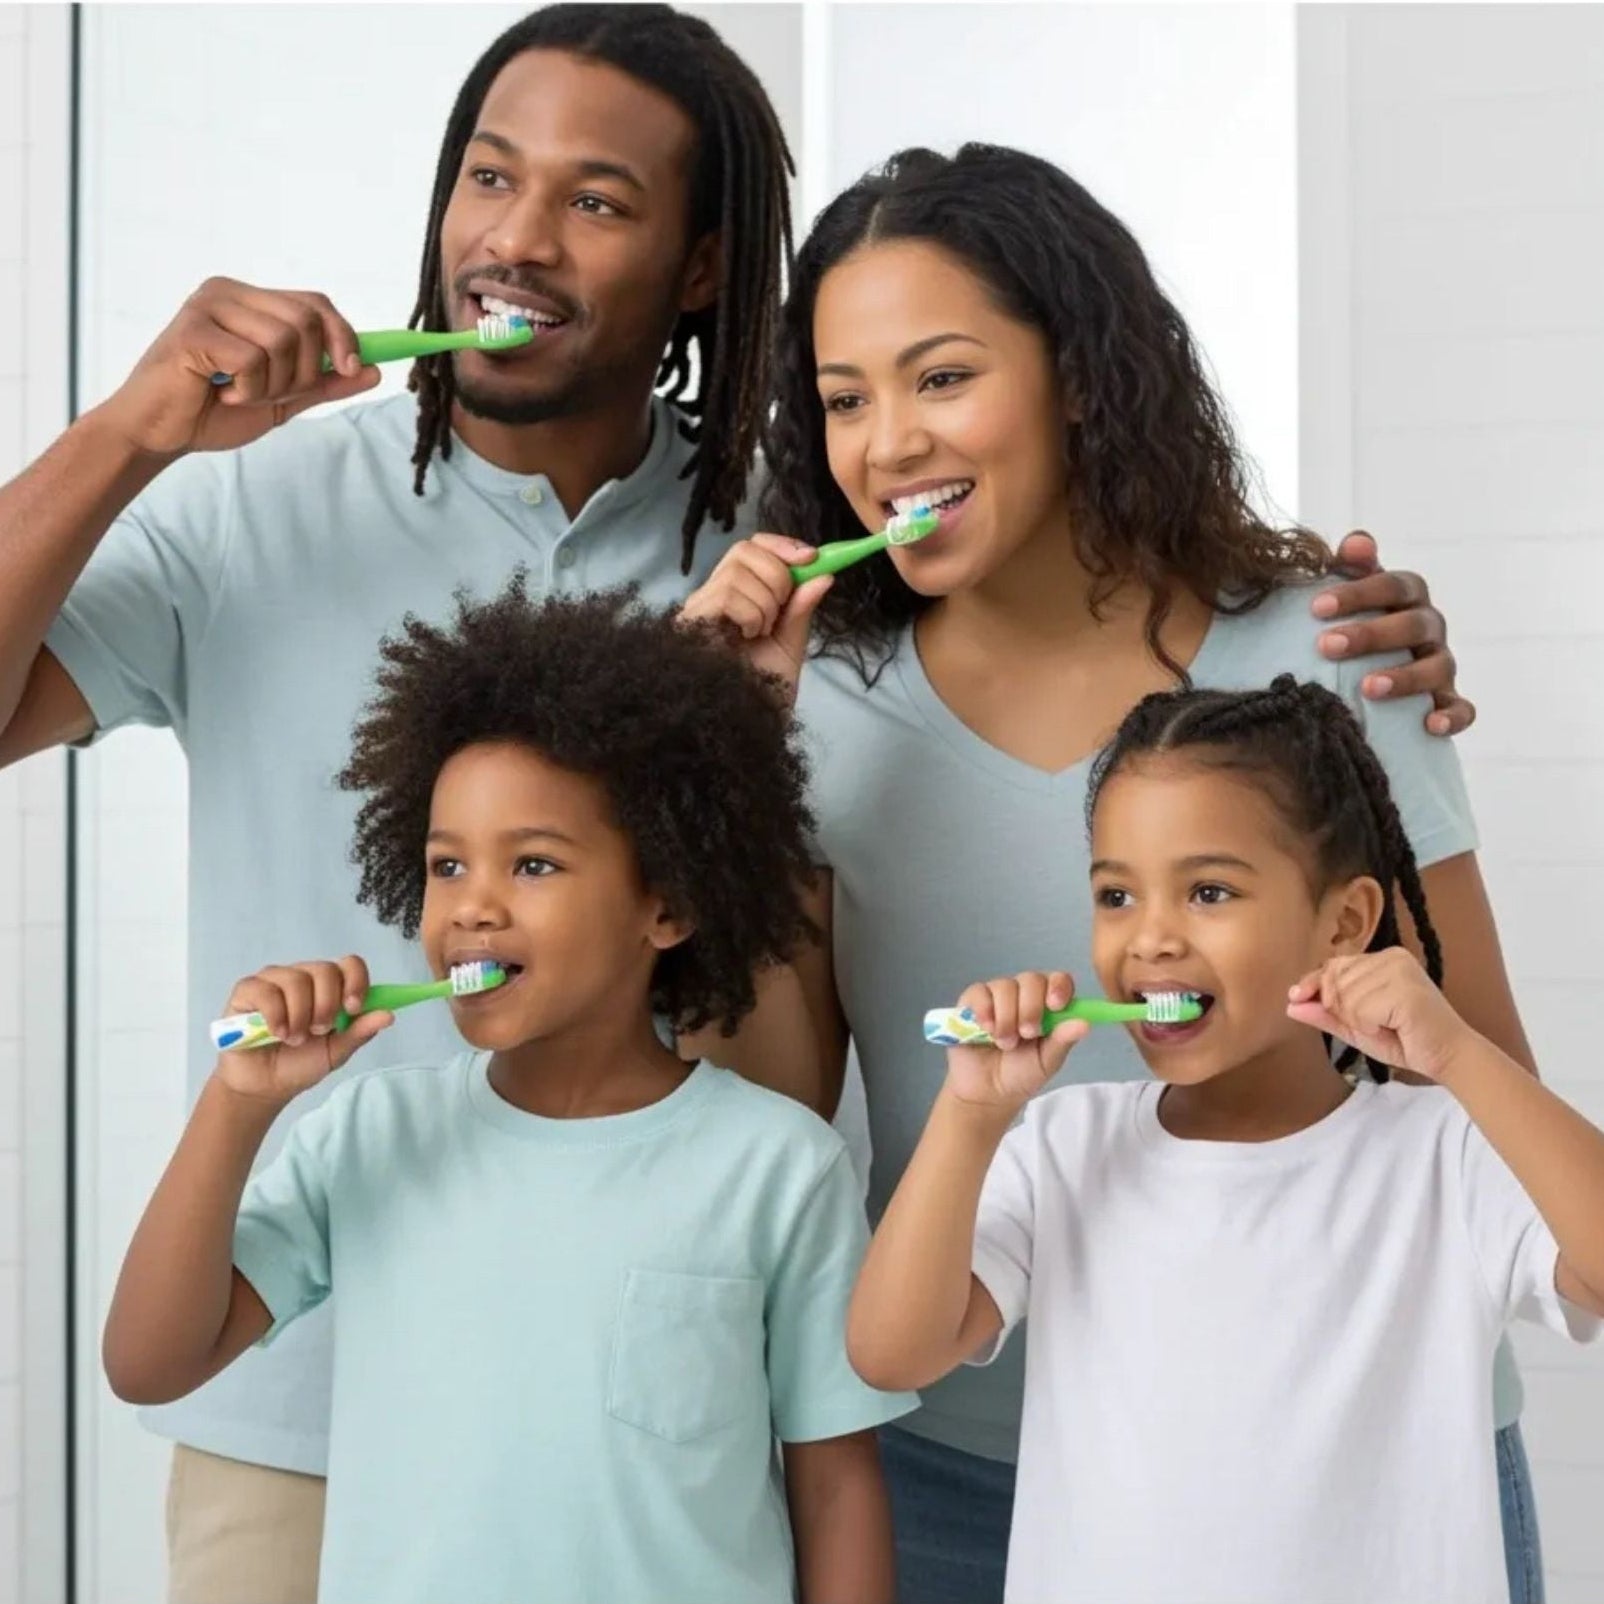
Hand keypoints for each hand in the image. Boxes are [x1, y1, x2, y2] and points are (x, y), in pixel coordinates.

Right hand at [96, 278, 380, 457]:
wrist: (159, 434)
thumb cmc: (212, 412)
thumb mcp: (282, 399)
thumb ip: (325, 383)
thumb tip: (375, 370)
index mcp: (250, 301)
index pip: (316, 303)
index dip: (344, 335)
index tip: (353, 368)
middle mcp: (228, 292)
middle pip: (307, 321)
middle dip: (304, 372)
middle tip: (268, 394)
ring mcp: (208, 306)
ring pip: (284, 341)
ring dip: (273, 385)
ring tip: (239, 394)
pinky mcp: (192, 329)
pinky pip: (253, 360)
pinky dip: (247, 390)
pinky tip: (219, 393)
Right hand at [213, 956, 389, 1107]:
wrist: (264, 1086)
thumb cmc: (300, 1063)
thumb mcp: (336, 1051)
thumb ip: (360, 1032)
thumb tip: (389, 1015)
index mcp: (330, 987)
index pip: (350, 964)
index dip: (356, 982)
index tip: (352, 1009)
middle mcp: (303, 977)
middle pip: (325, 970)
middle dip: (326, 1005)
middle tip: (318, 1031)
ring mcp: (274, 980)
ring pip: (296, 980)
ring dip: (300, 1015)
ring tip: (295, 1039)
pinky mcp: (247, 991)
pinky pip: (265, 990)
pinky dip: (275, 1015)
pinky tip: (277, 1034)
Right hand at [679, 533, 832, 702]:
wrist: (749, 726)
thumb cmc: (765, 690)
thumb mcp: (790, 643)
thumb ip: (802, 609)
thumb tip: (824, 574)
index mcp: (736, 596)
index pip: (751, 547)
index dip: (781, 545)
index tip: (810, 557)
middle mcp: (712, 597)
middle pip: (743, 549)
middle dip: (778, 575)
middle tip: (781, 611)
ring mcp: (698, 610)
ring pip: (737, 572)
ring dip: (765, 602)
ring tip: (761, 633)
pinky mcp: (689, 623)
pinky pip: (726, 595)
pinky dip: (749, 614)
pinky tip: (746, 638)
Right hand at [944, 971, 1088, 1113]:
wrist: (988, 1092)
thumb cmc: (1021, 1074)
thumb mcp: (1047, 1061)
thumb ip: (1063, 1041)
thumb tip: (1086, 1024)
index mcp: (1047, 1005)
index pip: (1058, 980)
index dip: (1058, 987)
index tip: (1055, 1006)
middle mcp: (1023, 994)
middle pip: (1031, 979)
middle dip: (1030, 1007)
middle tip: (1027, 1034)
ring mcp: (997, 995)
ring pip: (1005, 986)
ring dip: (1006, 1017)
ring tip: (1004, 1043)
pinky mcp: (972, 1001)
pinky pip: (979, 992)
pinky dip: (984, 1010)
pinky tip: (987, 1029)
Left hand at [1285, 948, 1471, 1080]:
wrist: (1447, 1056)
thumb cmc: (1406, 1040)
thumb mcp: (1357, 1027)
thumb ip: (1326, 1014)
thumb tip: (1291, 1004)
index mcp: (1382, 959)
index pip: (1334, 965)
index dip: (1313, 982)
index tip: (1296, 995)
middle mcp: (1391, 957)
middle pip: (1335, 980)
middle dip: (1342, 1010)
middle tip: (1373, 1024)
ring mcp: (1400, 970)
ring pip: (1346, 996)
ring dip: (1359, 1020)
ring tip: (1387, 1025)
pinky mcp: (1404, 989)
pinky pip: (1361, 1008)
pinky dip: (1370, 1025)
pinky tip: (1393, 1027)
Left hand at [1311, 531, 1473, 736]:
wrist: (1364, 670)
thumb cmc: (1350, 623)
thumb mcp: (1346, 593)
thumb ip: (1350, 567)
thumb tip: (1355, 542)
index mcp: (1407, 596)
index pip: (1393, 585)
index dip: (1358, 592)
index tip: (1316, 607)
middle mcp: (1429, 627)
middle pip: (1412, 625)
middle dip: (1370, 635)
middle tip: (1326, 646)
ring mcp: (1441, 664)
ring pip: (1437, 666)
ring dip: (1404, 677)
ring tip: (1366, 688)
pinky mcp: (1448, 700)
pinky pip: (1462, 708)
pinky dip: (1451, 716)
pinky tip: (1429, 725)